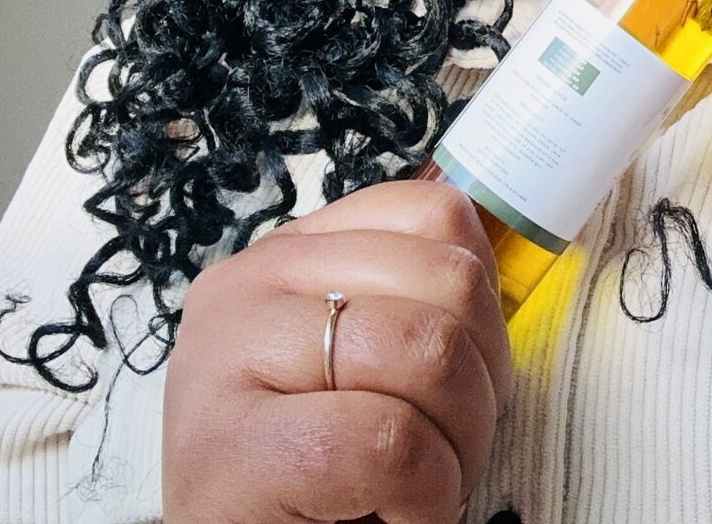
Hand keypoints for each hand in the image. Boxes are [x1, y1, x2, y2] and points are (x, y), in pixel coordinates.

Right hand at [162, 179, 512, 523]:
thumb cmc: (308, 485)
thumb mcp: (353, 364)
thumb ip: (402, 300)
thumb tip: (481, 272)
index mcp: (286, 256)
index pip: (437, 217)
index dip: (483, 308)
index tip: (453, 381)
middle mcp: (248, 284)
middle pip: (449, 281)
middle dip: (481, 385)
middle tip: (441, 452)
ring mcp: (228, 356)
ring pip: (430, 350)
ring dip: (458, 448)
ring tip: (411, 488)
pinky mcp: (234, 446)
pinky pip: (391, 441)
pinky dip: (424, 498)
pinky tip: (388, 516)